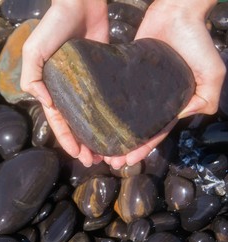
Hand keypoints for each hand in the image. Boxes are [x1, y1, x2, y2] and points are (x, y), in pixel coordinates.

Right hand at [20, 0, 108, 166]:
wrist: (80, 2)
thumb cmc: (54, 26)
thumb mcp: (34, 50)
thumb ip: (32, 77)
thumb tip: (44, 102)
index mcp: (51, 88)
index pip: (58, 120)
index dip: (66, 139)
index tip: (78, 156)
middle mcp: (68, 89)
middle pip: (75, 123)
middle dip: (82, 143)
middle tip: (94, 161)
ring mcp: (86, 83)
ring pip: (91, 115)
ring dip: (96, 134)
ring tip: (107, 151)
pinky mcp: (103, 74)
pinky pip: (105, 98)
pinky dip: (108, 114)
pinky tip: (116, 126)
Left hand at [105, 0, 225, 168]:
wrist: (175, 12)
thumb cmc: (196, 41)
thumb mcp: (212, 72)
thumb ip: (205, 98)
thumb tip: (181, 117)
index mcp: (173, 103)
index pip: (156, 131)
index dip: (143, 148)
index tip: (128, 161)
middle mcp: (154, 99)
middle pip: (137, 128)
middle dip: (124, 147)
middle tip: (109, 161)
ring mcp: (138, 88)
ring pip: (123, 116)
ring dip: (113, 133)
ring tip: (98, 148)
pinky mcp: (125, 73)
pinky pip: (114, 94)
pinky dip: (106, 109)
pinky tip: (94, 120)